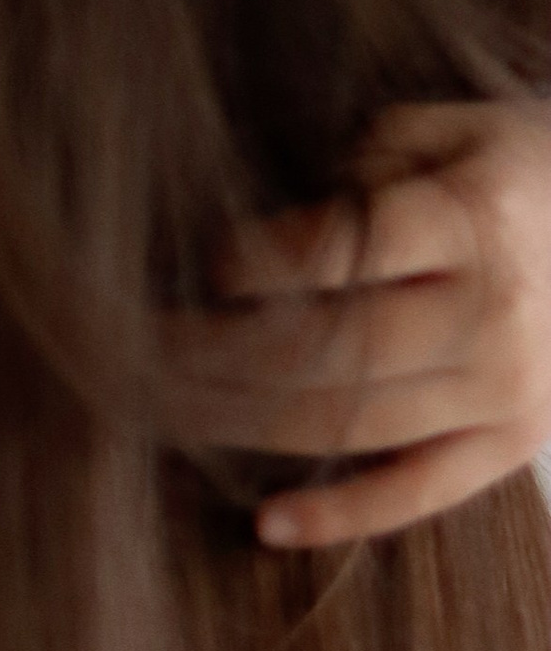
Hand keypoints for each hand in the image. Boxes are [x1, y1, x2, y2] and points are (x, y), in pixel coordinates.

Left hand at [161, 100, 550, 547]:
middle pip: (325, 351)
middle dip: (214, 355)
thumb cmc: (526, 171)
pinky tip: (266, 522)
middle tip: (138, 350)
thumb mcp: (456, 128)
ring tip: (163, 410)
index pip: (342, 251)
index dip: (258, 265)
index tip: (205, 267)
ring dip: (242, 424)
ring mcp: (507, 390)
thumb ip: (367, 161)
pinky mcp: (514, 444)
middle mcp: (495, 313)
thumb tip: (269, 223)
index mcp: (476, 220)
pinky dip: (340, 515)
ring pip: (350, 425)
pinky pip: (417, 492)